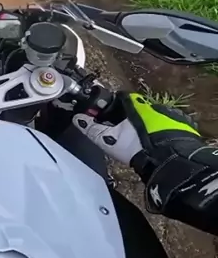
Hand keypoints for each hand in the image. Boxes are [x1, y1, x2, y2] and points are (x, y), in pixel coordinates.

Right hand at [74, 92, 217, 219]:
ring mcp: (167, 114)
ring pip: (149, 117)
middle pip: (134, 108)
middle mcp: (150, 104)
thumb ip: (91, 128)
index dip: (109, 108)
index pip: (118, 98)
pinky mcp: (179, 125)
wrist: (168, 159)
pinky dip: (157, 133)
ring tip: (136, 142)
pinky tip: (152, 145)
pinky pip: (164, 126)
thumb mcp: (108, 139)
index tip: (105, 119)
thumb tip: (77, 118)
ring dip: (142, 126)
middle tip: (120, 134)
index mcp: (133, 103)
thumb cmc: (134, 146)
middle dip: (126, 118)